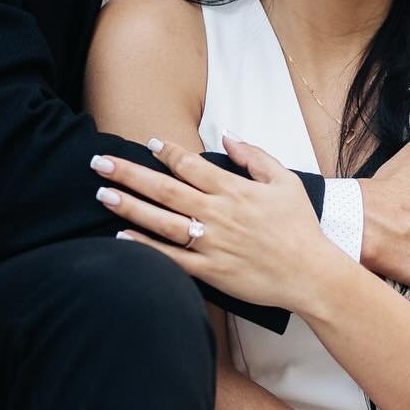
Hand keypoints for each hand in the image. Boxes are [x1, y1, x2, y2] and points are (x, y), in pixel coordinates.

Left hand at [91, 136, 336, 309]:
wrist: (310, 274)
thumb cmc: (299, 227)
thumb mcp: (284, 181)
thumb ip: (254, 156)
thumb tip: (228, 136)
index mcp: (234, 190)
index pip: (191, 165)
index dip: (167, 152)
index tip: (148, 144)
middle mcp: (217, 213)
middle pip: (165, 189)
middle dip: (130, 173)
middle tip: (99, 162)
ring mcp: (211, 243)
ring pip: (162, 221)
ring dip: (130, 206)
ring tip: (103, 194)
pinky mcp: (210, 270)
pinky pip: (171, 258)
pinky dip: (146, 248)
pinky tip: (122, 238)